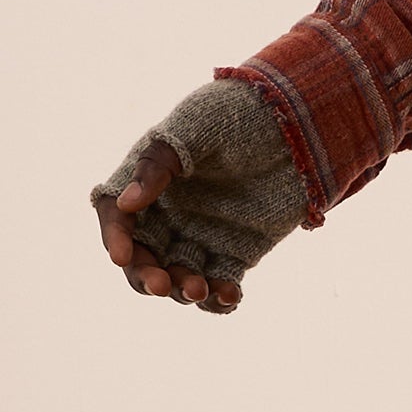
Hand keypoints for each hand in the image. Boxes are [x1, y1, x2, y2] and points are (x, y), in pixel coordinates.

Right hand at [89, 78, 307, 316]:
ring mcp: (201, 236)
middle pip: (145, 257)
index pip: (119, 217)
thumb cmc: (237, 114)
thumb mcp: (195, 129)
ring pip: (180, 276)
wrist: (296, 123)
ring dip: (184, 289)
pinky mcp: (235, 252)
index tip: (122, 256)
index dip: (116, 237)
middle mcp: (169, 216)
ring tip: (199, 289)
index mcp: (149, 183)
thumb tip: (125, 203)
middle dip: (147, 275)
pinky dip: (221, 297)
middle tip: (163, 285)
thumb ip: (159, 165)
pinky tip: (229, 297)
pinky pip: (221, 283)